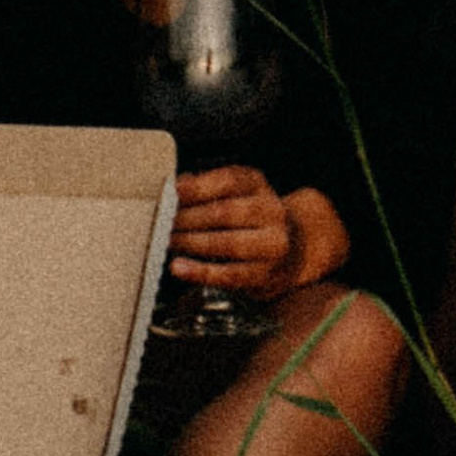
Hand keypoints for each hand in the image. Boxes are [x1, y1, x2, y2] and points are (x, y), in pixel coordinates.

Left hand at [168, 172, 353, 298]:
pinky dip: (201, 271)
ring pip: (228, 243)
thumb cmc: (250, 218)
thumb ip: (205, 187)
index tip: (172, 192)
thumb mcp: (234, 192)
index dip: (198, 186)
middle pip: (226, 212)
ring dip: (192, 243)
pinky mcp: (266, 274)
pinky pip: (230, 274)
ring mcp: (273, 244)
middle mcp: (271, 211)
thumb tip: (175, 187)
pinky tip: (180, 268)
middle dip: (188, 218)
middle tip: (162, 222)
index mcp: (258, 185)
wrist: (293, 248)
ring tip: (168, 242)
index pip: (229, 180)